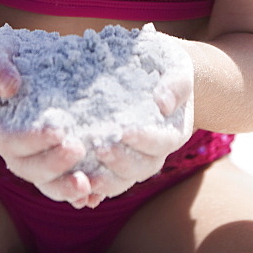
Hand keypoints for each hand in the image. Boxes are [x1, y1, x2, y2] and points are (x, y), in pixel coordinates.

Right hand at [0, 30, 91, 204]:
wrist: (16, 63)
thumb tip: (9, 87)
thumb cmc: (3, 55)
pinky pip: (63, 181)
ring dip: (66, 188)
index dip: (31, 140)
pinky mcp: (52, 158)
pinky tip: (96, 195)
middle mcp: (11, 149)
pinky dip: (78, 193)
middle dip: (53, 165)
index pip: (8, 140)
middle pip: (28, 168)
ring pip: (46, 182)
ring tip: (89, 186)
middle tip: (79, 149)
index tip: (58, 130)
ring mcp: (33, 157)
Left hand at [76, 33, 194, 208]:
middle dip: (121, 162)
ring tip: (84, 174)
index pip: (162, 142)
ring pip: (122, 180)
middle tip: (100, 149)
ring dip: (104, 180)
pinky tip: (75, 187)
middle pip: (141, 167)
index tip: (125, 132)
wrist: (151, 69)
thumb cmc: (166, 65)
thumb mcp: (177, 66)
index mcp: (173, 131)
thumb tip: (163, 104)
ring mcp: (132, 158)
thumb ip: (176, 84)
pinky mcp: (112, 159)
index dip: (145, 140)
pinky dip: (91, 188)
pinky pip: (104, 179)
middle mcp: (154, 151)